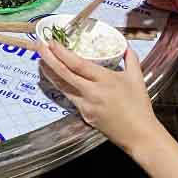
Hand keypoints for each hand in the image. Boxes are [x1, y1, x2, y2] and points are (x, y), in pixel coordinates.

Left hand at [38, 43, 156, 151]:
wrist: (139, 134)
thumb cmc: (139, 106)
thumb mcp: (137, 78)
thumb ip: (130, 59)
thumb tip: (125, 46)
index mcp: (104, 80)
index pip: (77, 64)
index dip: (61, 53)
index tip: (51, 42)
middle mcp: (92, 92)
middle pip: (64, 73)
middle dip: (48, 58)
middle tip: (38, 45)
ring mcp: (86, 105)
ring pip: (63, 86)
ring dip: (50, 72)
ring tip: (41, 60)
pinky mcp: (84, 115)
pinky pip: (70, 97)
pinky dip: (61, 85)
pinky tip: (56, 79)